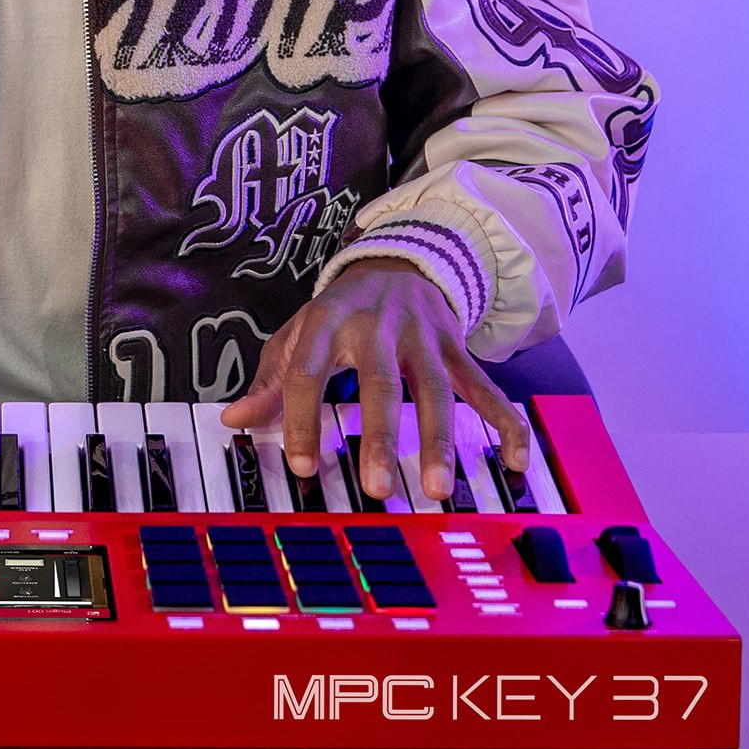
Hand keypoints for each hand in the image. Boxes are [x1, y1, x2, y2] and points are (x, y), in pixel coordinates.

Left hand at [218, 258, 523, 504]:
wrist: (399, 261)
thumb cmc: (340, 310)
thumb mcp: (297, 333)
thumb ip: (270, 380)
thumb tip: (233, 418)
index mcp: (328, 321)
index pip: (310, 372)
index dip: (303, 417)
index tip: (304, 464)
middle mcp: (379, 326)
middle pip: (381, 383)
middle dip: (382, 437)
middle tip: (379, 487)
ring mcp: (424, 337)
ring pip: (437, 389)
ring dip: (440, 440)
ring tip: (439, 488)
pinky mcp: (458, 348)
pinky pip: (485, 388)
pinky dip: (505, 423)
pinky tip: (514, 459)